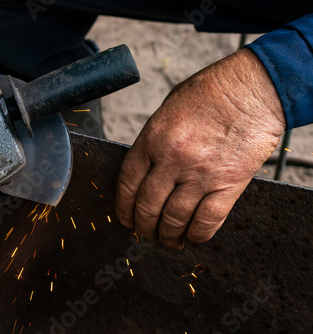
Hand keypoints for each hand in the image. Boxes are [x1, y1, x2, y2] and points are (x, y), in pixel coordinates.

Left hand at [116, 48, 285, 248]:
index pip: (128, 183)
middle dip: (144, 226)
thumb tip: (146, 169)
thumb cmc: (210, 93)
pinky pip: (207, 220)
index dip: (124, 207)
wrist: (252, 89)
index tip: (126, 218)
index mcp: (152, 139)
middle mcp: (172, 159)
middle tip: (147, 233)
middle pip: (148, 206)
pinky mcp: (228, 184)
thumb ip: (153, 140)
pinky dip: (198, 234)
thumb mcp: (167, 109)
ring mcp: (200, 174)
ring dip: (168, 235)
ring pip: (174, 218)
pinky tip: (193, 237)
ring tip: (169, 240)